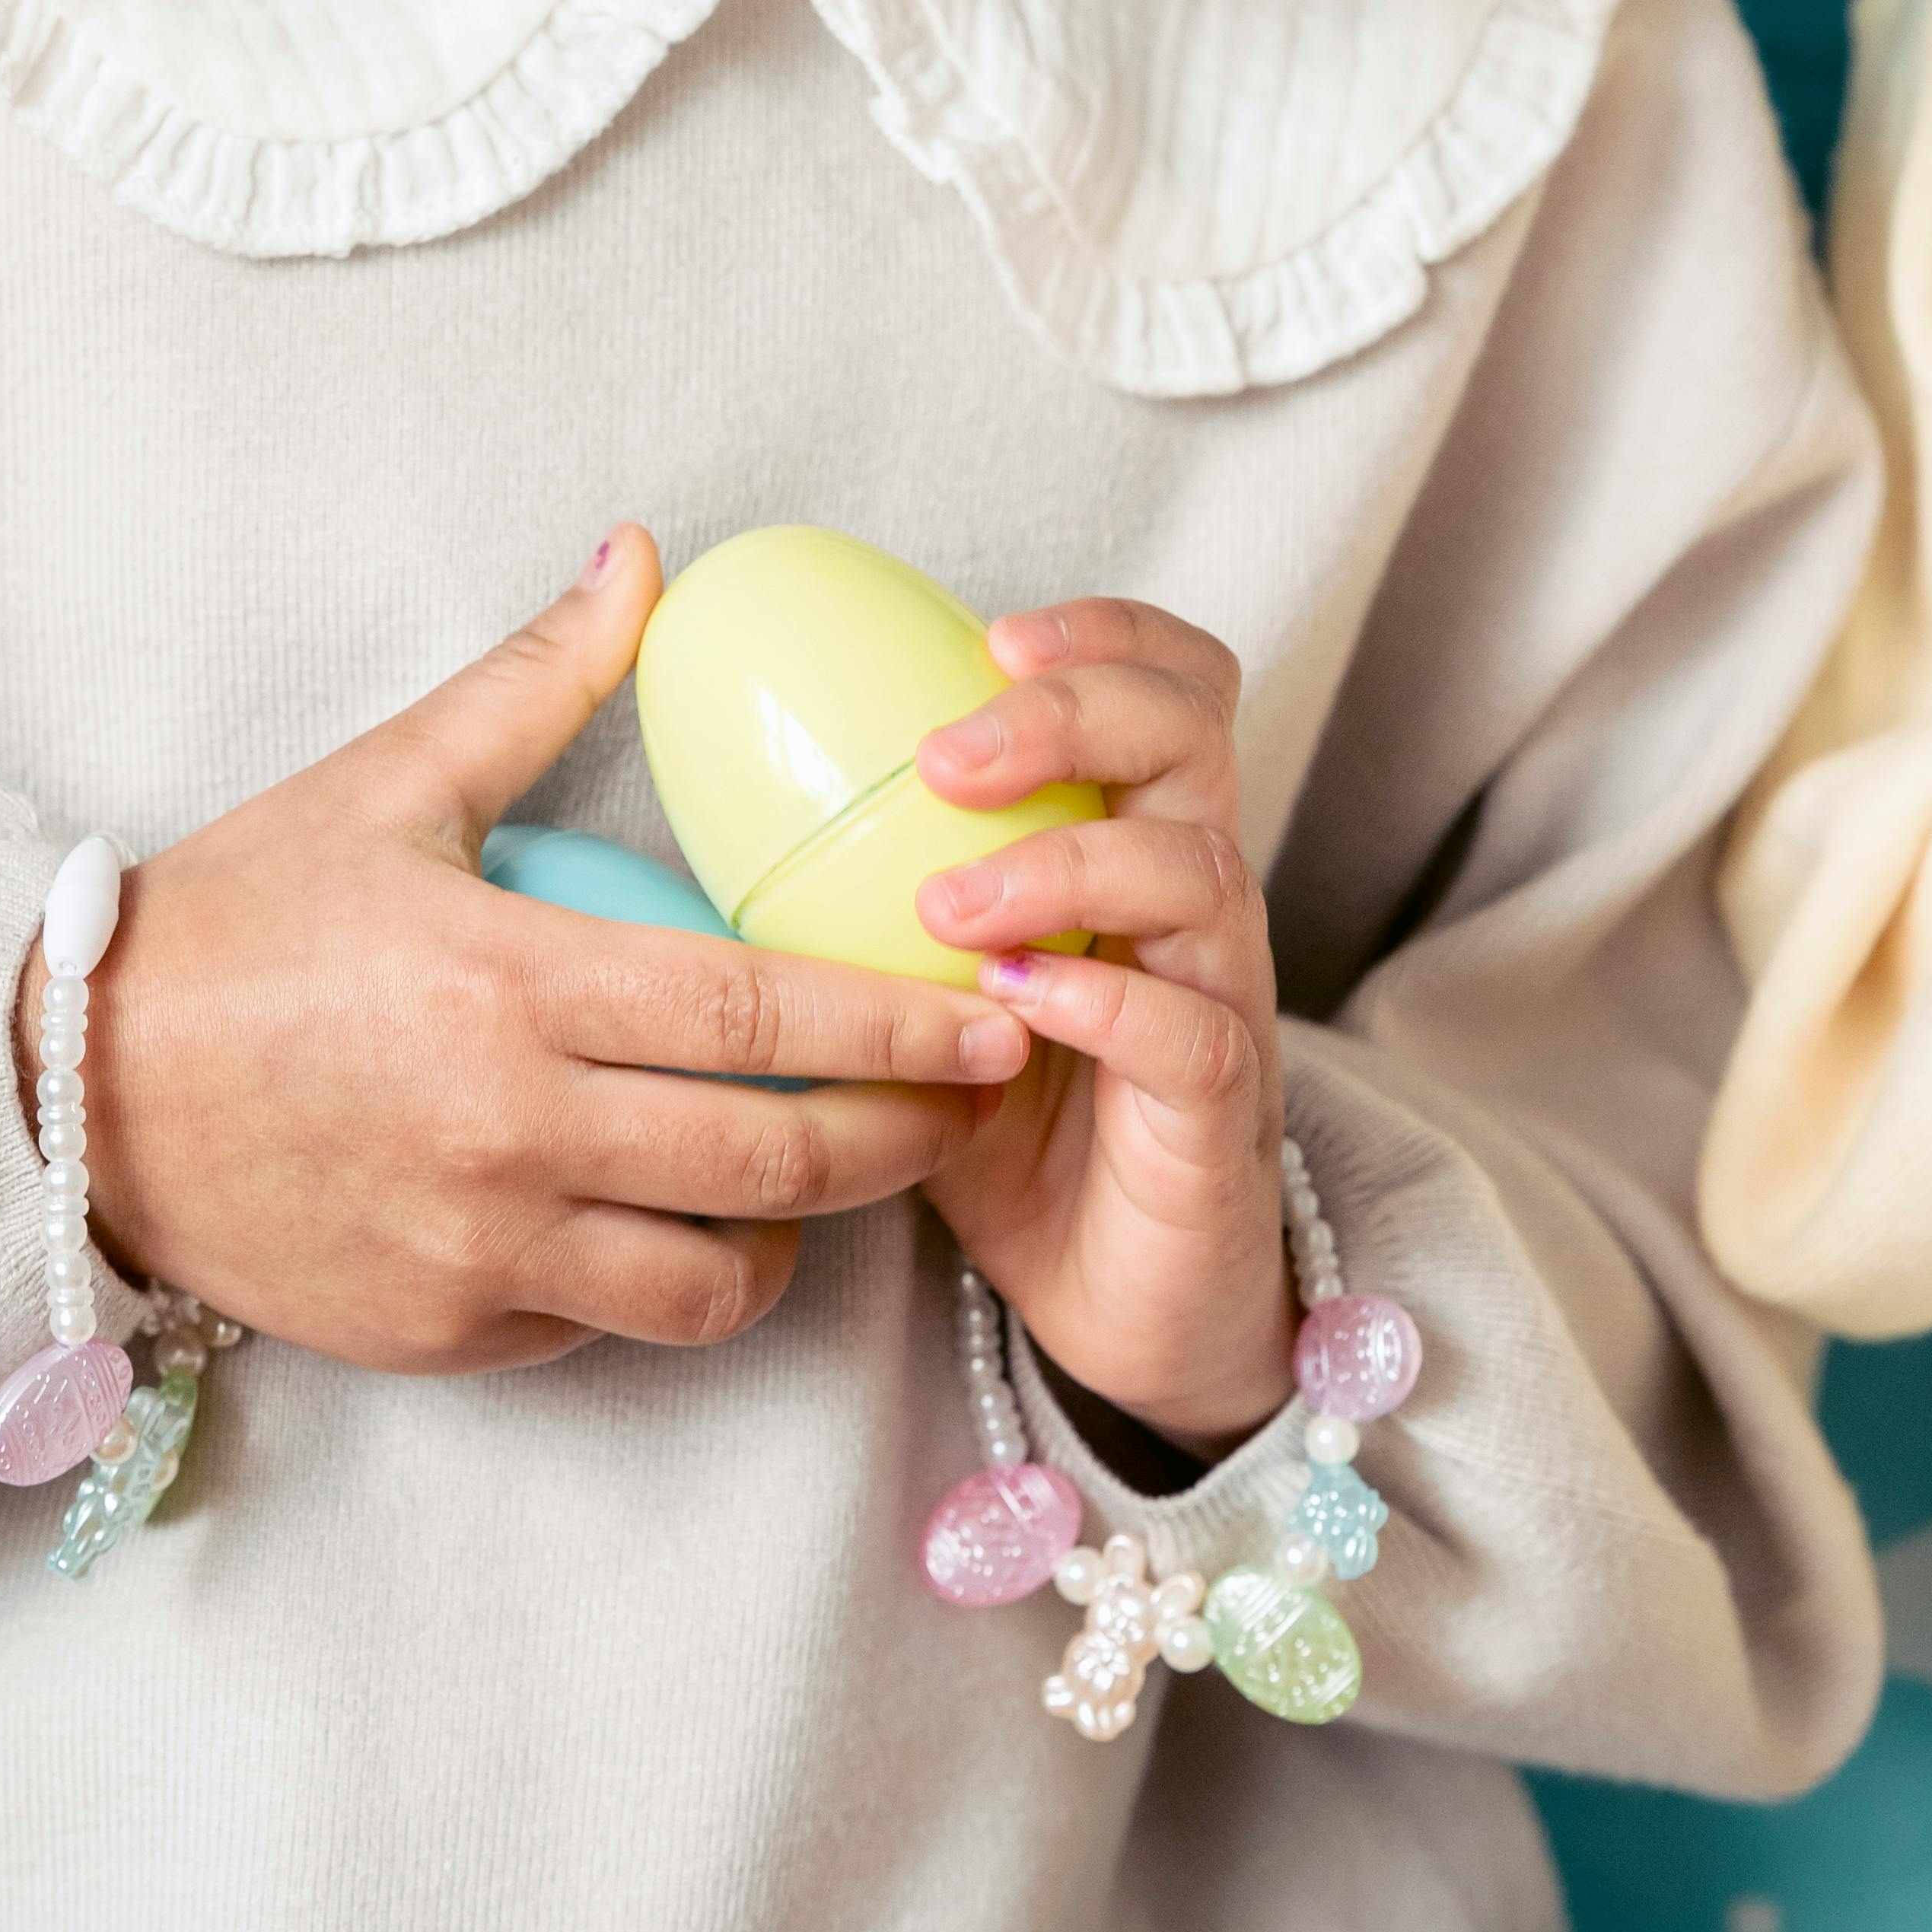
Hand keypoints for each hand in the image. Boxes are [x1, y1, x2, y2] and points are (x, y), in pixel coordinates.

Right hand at [24, 530, 1032, 1374]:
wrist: (78, 1088)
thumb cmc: (238, 921)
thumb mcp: (390, 781)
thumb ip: (537, 679)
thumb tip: (641, 558)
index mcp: (510, 985)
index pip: (757, 1012)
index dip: (894, 1022)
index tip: (993, 1011)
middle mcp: (508, 1134)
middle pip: (769, 1159)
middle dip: (900, 1136)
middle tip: (970, 1100)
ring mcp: (477, 1251)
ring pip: (709, 1281)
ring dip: (793, 1236)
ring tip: (824, 1175)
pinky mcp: (444, 1333)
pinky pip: (605, 1328)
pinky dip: (664, 1281)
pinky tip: (680, 1222)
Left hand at [909, 595, 1293, 1455]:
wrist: (1112, 1299)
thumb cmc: (1005, 1112)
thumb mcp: (918, 974)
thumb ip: (856, 880)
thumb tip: (712, 779)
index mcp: (1132, 835)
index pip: (1168, 683)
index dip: (1103, 633)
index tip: (990, 632)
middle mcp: (1193, 894)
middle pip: (1188, 734)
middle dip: (1072, 711)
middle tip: (944, 755)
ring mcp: (1218, 995)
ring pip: (1194, 869)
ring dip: (1061, 862)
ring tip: (944, 902)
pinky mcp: (1218, 1109)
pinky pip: (1188, 1029)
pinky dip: (1100, 1000)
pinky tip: (1013, 999)